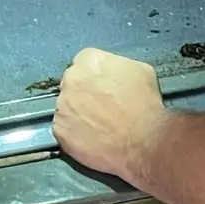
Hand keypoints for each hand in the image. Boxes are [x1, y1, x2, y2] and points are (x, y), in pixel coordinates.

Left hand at [53, 47, 167, 182]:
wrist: (142, 142)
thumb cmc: (145, 107)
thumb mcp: (141, 70)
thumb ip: (118, 65)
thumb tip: (113, 71)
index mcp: (89, 61)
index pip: (85, 62)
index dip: (96, 76)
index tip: (103, 86)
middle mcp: (71, 80)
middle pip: (73, 83)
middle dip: (84, 92)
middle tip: (102, 106)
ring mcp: (63, 106)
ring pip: (67, 106)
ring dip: (78, 113)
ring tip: (99, 125)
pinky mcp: (60, 130)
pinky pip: (64, 128)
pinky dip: (75, 132)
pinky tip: (93, 137)